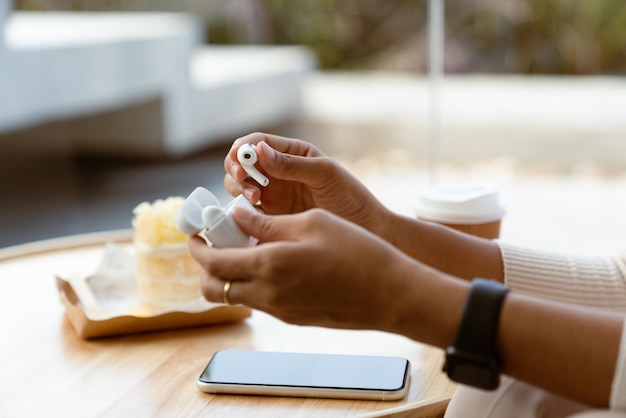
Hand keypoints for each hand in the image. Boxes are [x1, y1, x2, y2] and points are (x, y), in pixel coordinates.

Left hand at [189, 207, 420, 330]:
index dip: (197, 245)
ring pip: (235, 297)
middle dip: (205, 265)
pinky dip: (252, 282)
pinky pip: (259, 301)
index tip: (195, 231)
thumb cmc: (357, 251)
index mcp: (268, 265)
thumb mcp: (312, 222)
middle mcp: (267, 293)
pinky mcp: (293, 319)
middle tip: (218, 241)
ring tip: (248, 247)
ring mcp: (280, 311)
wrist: (391, 294)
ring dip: (229, 274)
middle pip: (213, 288)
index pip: (212, 262)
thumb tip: (238, 215)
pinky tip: (273, 262)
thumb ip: (268, 221)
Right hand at [224, 132, 388, 235]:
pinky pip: (247, 210)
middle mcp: (278, 172)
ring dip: (238, 188)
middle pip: (241, 163)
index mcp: (292, 153)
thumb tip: (259, 151)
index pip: (258, 142)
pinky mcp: (271, 217)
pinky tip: (251, 214)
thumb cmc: (350, 197)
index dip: (244, 148)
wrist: (365, 230)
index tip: (240, 158)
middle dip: (236, 168)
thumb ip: (293, 164)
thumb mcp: (325, 175)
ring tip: (254, 198)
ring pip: (240, 185)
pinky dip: (241, 210)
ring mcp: (273, 194)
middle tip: (243, 179)